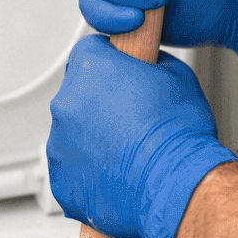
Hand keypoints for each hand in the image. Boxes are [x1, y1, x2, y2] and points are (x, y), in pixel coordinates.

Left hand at [47, 36, 237, 237]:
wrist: (176, 187)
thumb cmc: (179, 135)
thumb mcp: (179, 76)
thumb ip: (153, 62)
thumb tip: (150, 65)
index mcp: (91, 69)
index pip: (91, 51)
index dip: (112, 63)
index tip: (124, 77)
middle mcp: (66, 102)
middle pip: (79, 94)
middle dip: (102, 104)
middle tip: (134, 120)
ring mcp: (59, 143)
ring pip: (74, 134)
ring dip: (95, 139)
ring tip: (130, 153)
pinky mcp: (61, 179)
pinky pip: (73, 170)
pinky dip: (91, 172)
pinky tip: (120, 175)